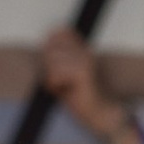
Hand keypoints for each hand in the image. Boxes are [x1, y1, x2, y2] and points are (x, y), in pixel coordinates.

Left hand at [43, 27, 121, 143]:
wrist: (97, 110)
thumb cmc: (77, 93)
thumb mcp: (62, 72)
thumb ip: (55, 56)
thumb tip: (46, 39)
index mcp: (81, 48)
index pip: (57, 33)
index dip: (49, 48)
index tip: (56, 66)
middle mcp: (84, 52)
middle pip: (50, 50)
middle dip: (49, 68)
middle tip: (61, 81)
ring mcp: (85, 60)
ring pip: (52, 63)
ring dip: (52, 79)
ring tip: (64, 86)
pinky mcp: (83, 72)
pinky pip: (55, 75)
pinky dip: (55, 86)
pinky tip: (65, 90)